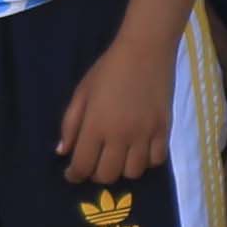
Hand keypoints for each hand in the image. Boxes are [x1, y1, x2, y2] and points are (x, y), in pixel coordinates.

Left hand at [52, 15, 182, 186]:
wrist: (145, 51)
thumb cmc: (108, 69)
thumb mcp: (82, 93)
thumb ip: (70, 124)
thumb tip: (63, 152)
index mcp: (96, 125)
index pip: (83, 165)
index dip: (74, 175)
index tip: (72, 173)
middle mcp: (120, 135)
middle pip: (107, 175)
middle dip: (96, 175)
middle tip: (95, 163)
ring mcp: (144, 134)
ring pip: (133, 173)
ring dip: (122, 170)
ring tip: (118, 157)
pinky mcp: (164, 130)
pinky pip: (156, 161)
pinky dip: (146, 161)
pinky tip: (140, 150)